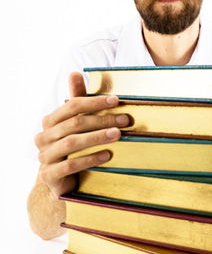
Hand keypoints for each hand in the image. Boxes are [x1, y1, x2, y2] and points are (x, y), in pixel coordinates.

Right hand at [34, 72, 129, 197]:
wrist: (60, 181)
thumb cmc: (72, 148)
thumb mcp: (75, 125)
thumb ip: (77, 101)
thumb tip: (75, 72)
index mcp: (50, 122)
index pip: (71, 106)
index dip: (94, 102)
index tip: (116, 100)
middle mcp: (44, 137)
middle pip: (75, 124)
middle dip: (102, 120)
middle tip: (125, 120)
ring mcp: (45, 157)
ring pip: (72, 143)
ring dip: (97, 137)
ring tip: (118, 135)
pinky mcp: (50, 175)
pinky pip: (70, 165)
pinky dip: (90, 159)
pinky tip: (108, 155)